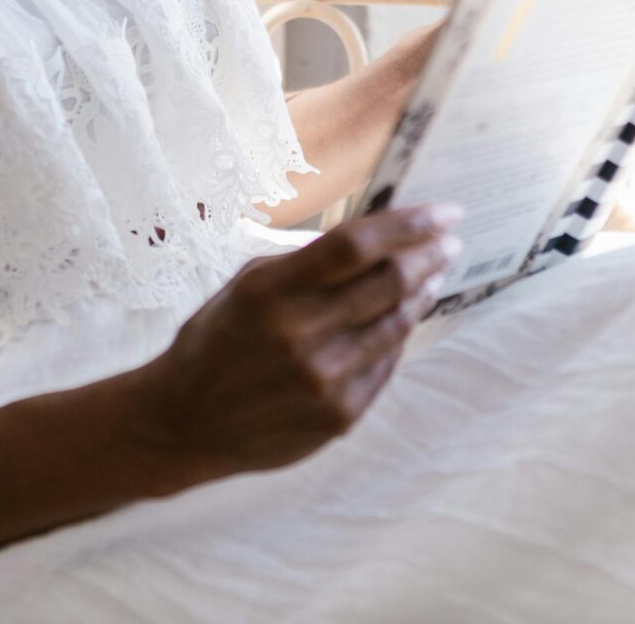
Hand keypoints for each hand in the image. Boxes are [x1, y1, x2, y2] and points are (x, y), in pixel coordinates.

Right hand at [125, 203, 464, 488]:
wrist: (185, 422)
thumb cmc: (216, 340)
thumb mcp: (247, 285)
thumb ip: (307, 263)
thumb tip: (375, 234)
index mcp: (271, 291)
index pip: (356, 245)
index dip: (408, 224)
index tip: (444, 212)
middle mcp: (301, 334)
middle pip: (389, 282)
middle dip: (428, 255)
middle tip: (449, 241)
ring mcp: (324, 379)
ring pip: (396, 325)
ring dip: (422, 294)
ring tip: (433, 276)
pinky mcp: (339, 415)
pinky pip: (385, 365)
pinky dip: (398, 337)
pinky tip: (402, 320)